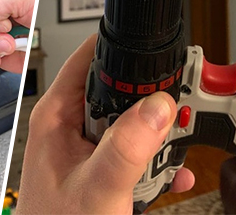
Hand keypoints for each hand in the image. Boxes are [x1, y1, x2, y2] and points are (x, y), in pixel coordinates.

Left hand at [16, 35, 194, 213]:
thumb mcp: (98, 186)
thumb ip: (127, 146)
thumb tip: (157, 106)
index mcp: (58, 115)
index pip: (86, 59)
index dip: (118, 49)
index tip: (153, 50)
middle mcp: (71, 125)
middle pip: (116, 90)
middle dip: (149, 102)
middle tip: (178, 110)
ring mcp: (87, 146)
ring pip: (131, 121)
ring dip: (157, 137)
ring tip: (173, 151)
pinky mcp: (101, 166)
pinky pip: (135, 150)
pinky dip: (156, 162)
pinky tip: (173, 173)